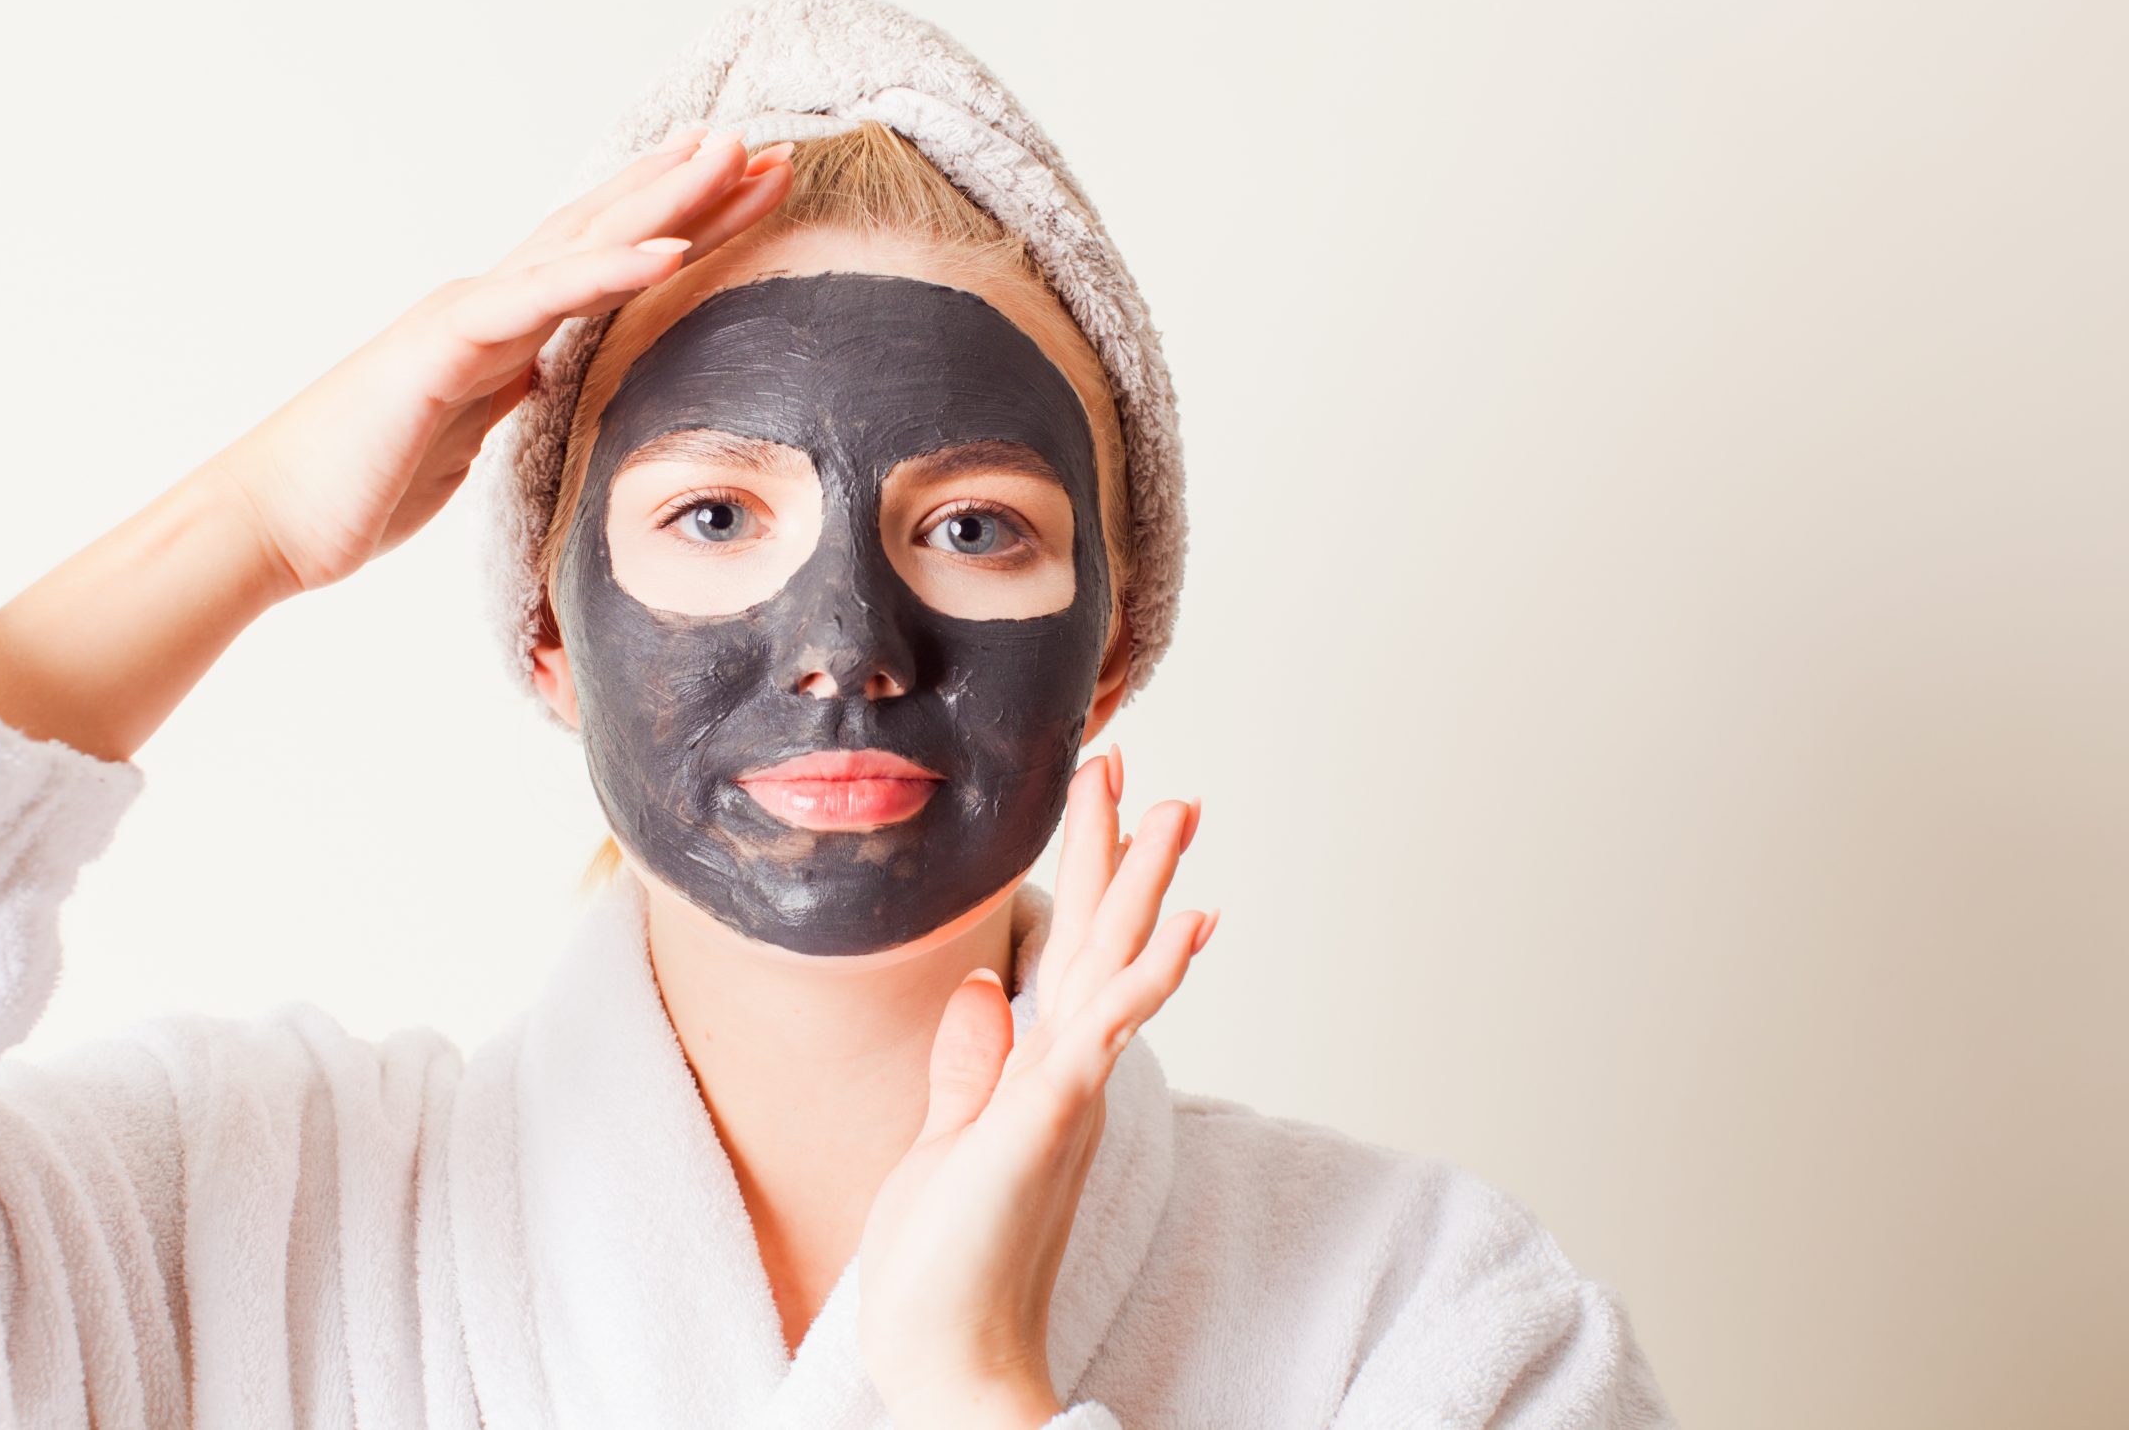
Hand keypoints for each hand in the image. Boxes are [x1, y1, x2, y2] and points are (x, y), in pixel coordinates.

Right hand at [205, 123, 795, 596]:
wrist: (271, 522)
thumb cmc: (360, 488)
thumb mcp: (468, 441)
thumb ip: (511, 401)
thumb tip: (552, 388)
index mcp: (499, 331)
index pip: (603, 264)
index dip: (674, 225)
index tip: (744, 196)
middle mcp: (487, 306)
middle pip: (606, 232)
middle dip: (689, 191)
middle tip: (767, 150)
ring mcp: (465, 316)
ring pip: (583, 242)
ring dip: (665, 200)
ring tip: (735, 158)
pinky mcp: (445, 346)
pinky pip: (543, 298)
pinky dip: (609, 268)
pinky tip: (672, 246)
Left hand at [858, 749, 1216, 1429]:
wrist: (951, 1363)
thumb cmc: (946, 1270)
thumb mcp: (946, 1142)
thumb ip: (971, 1067)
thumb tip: (981, 993)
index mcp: (1039, 1071)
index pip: (1069, 949)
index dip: (1083, 870)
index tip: (1092, 795)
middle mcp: (1066, 1073)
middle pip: (1102, 938)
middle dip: (1119, 849)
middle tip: (1137, 765)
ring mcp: (1066, 1093)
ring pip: (1115, 966)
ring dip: (1146, 885)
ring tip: (1177, 809)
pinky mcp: (1051, 1117)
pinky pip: (1104, 1032)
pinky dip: (1146, 977)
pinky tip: (1183, 928)